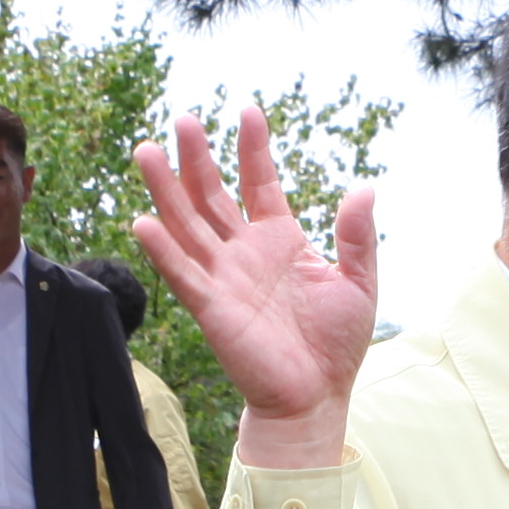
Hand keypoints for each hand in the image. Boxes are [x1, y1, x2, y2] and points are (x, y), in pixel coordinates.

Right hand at [130, 110, 377, 458]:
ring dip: (166, 190)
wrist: (317, 396)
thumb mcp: (359, 281)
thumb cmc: (336, 343)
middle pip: (212, 195)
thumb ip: (356, 235)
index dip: (253, 149)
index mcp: (280, 239)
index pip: (259, 182)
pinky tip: (144, 220)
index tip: (249, 112)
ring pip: (187, 224)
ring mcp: (224, 276)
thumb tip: (365, 187)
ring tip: (147, 151)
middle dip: (197, 158)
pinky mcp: (211, 307)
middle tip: (183, 121)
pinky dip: (163, 249)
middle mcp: (245, 251)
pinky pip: (182, 273)